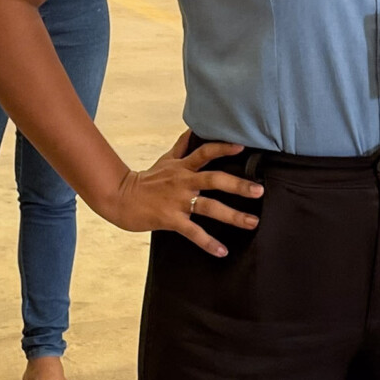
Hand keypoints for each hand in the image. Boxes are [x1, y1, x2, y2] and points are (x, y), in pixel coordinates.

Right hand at [101, 131, 262, 256]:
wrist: (119, 198)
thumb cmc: (147, 179)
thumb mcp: (166, 159)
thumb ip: (183, 145)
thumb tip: (195, 128)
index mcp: (183, 167)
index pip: (205, 152)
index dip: (223, 148)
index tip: (242, 147)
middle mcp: (183, 182)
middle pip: (214, 180)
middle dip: (238, 185)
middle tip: (259, 190)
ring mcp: (177, 201)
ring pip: (209, 207)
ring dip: (233, 215)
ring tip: (253, 222)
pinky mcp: (171, 220)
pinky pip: (193, 232)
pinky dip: (208, 243)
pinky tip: (222, 251)